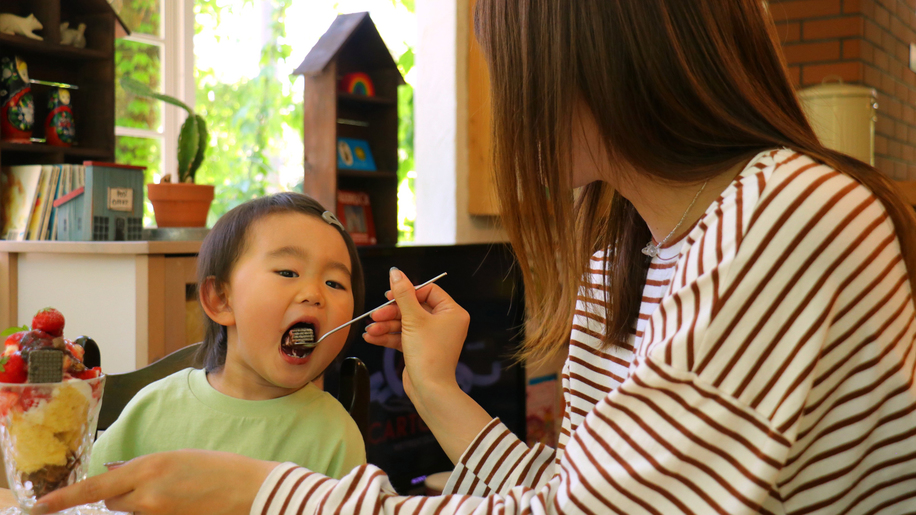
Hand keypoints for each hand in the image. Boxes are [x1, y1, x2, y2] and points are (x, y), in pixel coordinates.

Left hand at [34, 450, 277, 514]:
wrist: (250, 492)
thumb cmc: (219, 469)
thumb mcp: (178, 459)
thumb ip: (143, 470)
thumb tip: (115, 477)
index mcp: (148, 469)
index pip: (93, 490)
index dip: (63, 500)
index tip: (40, 508)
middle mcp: (146, 496)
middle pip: (111, 504)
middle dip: (121, 497)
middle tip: (151, 488)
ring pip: (130, 514)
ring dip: (140, 507)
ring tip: (174, 497)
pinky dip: (156, 513)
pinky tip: (180, 505)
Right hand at [363, 268, 469, 404]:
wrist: (429, 389)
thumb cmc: (428, 354)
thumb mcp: (413, 319)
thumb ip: (403, 294)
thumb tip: (395, 272)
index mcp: (452, 312)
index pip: (428, 291)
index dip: (408, 292)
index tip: (389, 295)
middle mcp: (445, 322)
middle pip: (413, 307)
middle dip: (391, 312)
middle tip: (375, 315)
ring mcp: (432, 336)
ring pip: (406, 322)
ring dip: (386, 325)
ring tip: (370, 329)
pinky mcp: (421, 348)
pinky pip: (404, 336)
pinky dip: (389, 336)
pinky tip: (371, 337)